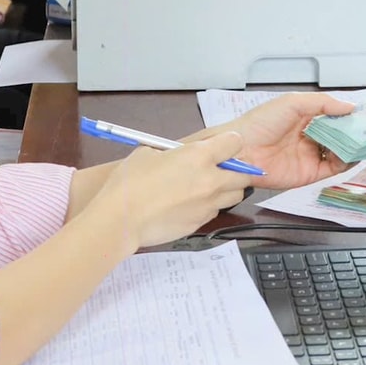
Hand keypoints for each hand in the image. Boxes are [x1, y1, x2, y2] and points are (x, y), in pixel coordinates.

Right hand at [91, 134, 252, 247]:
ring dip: (226, 189)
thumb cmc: (130, 183)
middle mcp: (211, 180)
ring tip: (205, 188)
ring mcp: (208, 204)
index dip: (229, 143)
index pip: (235, 142)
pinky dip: (209, 206)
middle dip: (235, 170)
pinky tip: (189, 205)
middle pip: (244, 174)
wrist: (122, 219)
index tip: (221, 147)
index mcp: (199, 156)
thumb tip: (177, 156)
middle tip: (218, 169)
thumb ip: (172, 153)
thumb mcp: (148, 153)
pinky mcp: (201, 222)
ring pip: (234, 196)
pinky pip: (215, 211)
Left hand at [190, 93, 354, 189]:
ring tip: (364, 141)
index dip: (350, 115)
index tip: (365, 114)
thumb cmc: (258, 124)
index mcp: (305, 117)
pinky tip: (351, 154)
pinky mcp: (310, 173)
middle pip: (340, 135)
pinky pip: (334, 168)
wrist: (241, 152)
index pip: (334, 115)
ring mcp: (310, 155)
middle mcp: (310, 136)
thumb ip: (322, 103)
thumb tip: (348, 106)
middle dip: (355, 132)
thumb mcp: (292, 103)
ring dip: (353, 147)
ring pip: (340, 152)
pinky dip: (346, 162)